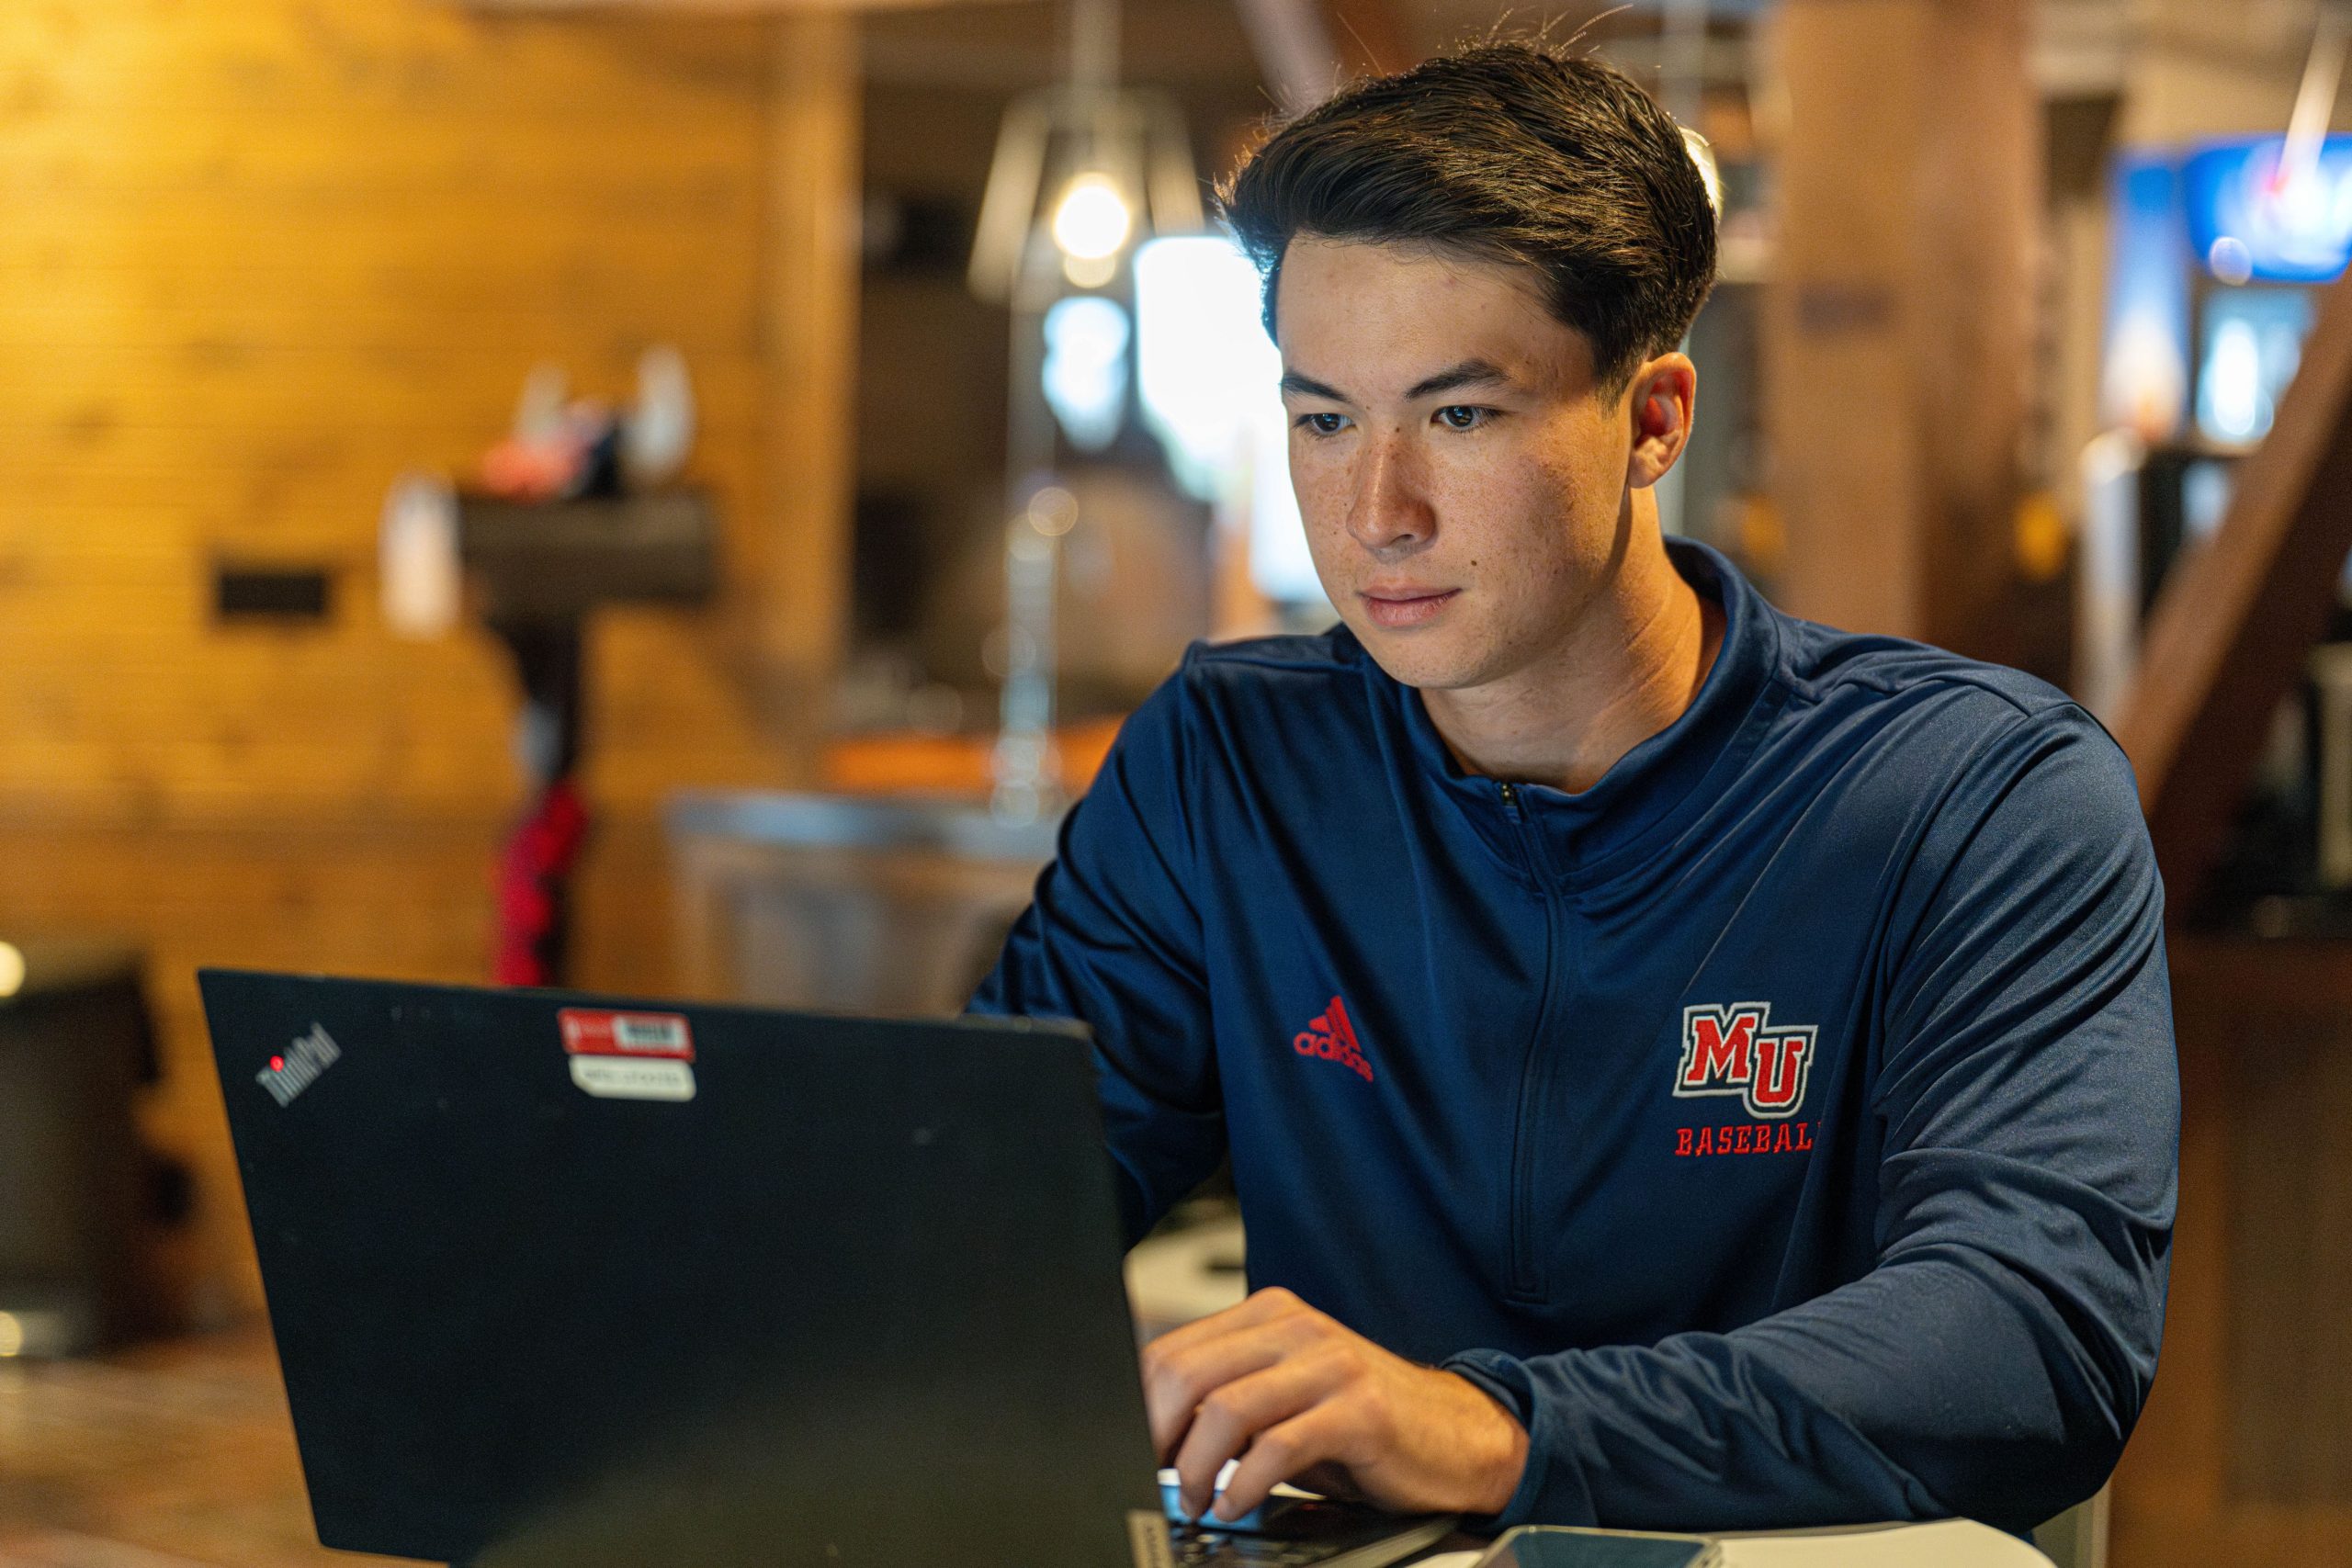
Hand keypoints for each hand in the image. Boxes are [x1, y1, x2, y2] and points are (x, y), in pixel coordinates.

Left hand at [1140, 1286, 1528, 1522]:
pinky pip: (1279, 1446)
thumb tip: (1153, 1431)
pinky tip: (1238, 1503)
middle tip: (1155, 1479)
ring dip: (1196, 1467)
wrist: (1456, 1436)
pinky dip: (1245, 1484)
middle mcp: (1298, 1329)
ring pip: (1227, 1409)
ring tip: (1199, 1500)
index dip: (1141, 1406)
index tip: (1134, 1448)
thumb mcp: (1285, 1396)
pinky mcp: (1360, 1410)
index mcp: (1270, 1316)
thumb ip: (1227, 1397)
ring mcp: (1331, 1365)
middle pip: (1190, 1375)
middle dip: (1159, 1437)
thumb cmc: (1362, 1422)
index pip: (1174, 1350)